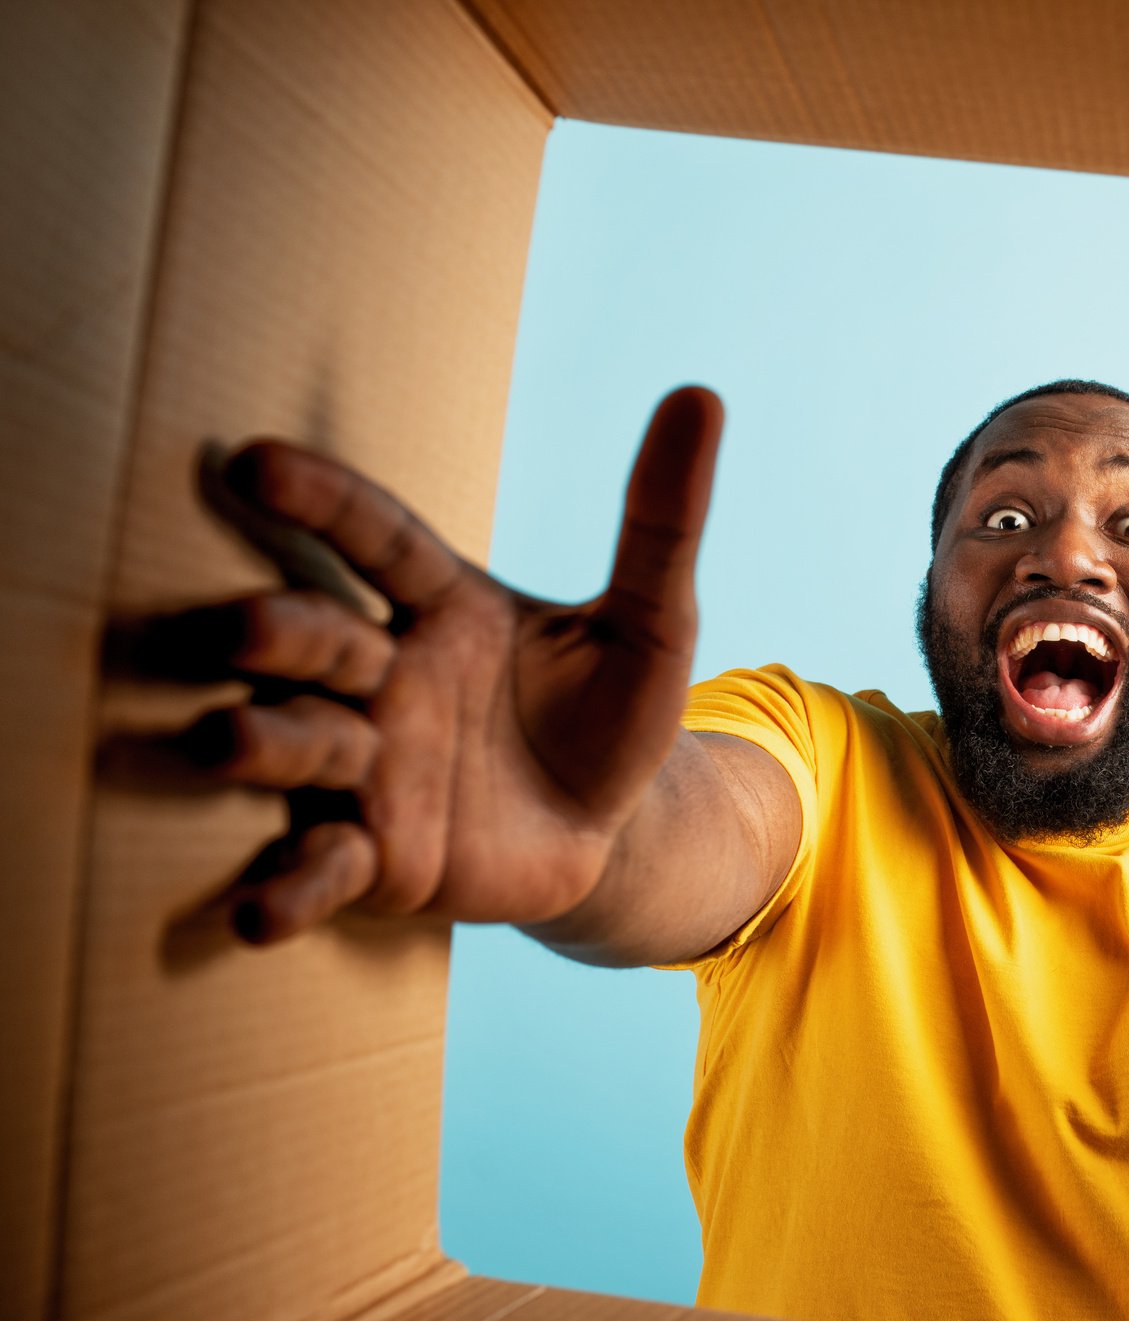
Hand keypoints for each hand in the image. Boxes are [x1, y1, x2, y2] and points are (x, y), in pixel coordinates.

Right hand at [138, 388, 723, 942]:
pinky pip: (319, 870)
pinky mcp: (377, 858)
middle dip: (274, 631)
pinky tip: (250, 917)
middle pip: (316, 640)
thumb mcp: (653, 620)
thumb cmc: (611, 710)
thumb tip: (702, 395)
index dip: (319, 504)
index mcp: (442, 607)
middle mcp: (383, 679)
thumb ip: (663, 520)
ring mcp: (369, 770)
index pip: (374, 539)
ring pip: (300, 747)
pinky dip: (284, 893)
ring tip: (225, 741)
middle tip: (239, 625)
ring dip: (260, 744)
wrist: (612, 829)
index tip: (254, 464)